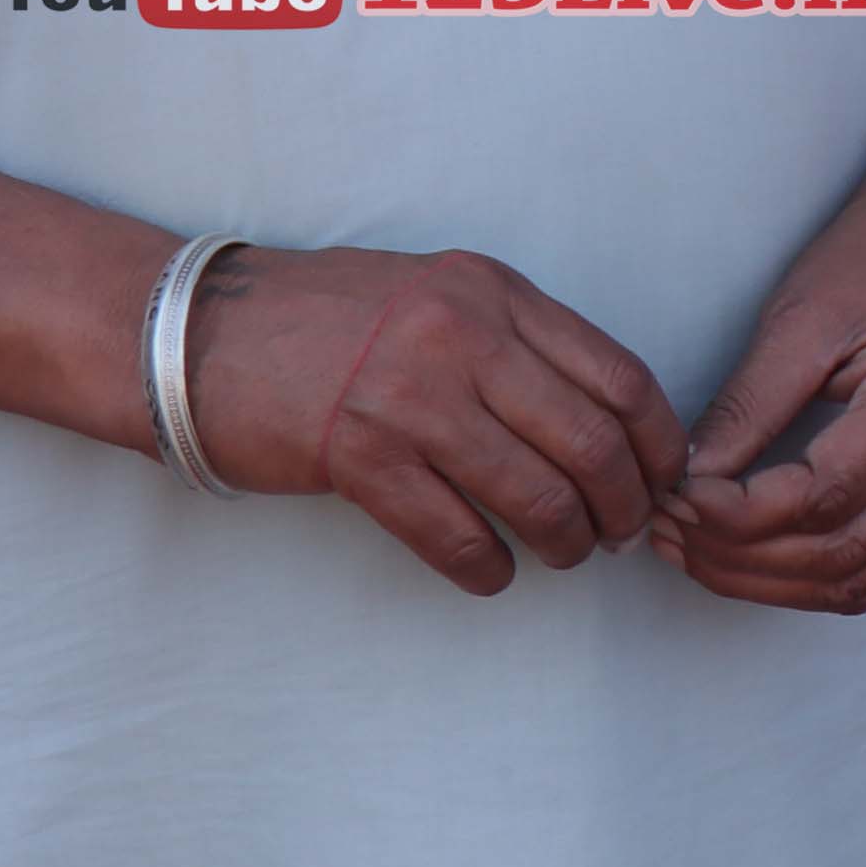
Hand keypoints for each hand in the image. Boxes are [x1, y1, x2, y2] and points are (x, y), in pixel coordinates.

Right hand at [174, 241, 691, 596]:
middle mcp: (461, 336)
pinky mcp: (359, 456)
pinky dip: (488, 569)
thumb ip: (517, 343)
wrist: (202, 334)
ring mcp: (409, 396)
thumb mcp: (439, 296)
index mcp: (494, 291)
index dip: (658, 443)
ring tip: (565, 554)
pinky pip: (456, 535)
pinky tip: (493, 575)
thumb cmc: (327, 319)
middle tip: (622, 534)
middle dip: (624, 505)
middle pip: (591, 443)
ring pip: (535, 495)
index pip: (620, 376)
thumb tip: (608, 422)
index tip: (664, 480)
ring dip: (566, 543)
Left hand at [648, 249, 865, 614]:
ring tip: (696, 551)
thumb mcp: (798, 318)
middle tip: (669, 532)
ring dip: (767, 581)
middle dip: (740, 557)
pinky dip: (809, 580)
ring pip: (858, 579)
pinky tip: (751, 560)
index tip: (677, 494)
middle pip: (840, 552)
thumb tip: (690, 483)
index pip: (824, 494)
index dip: (740, 513)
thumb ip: (748, 406)